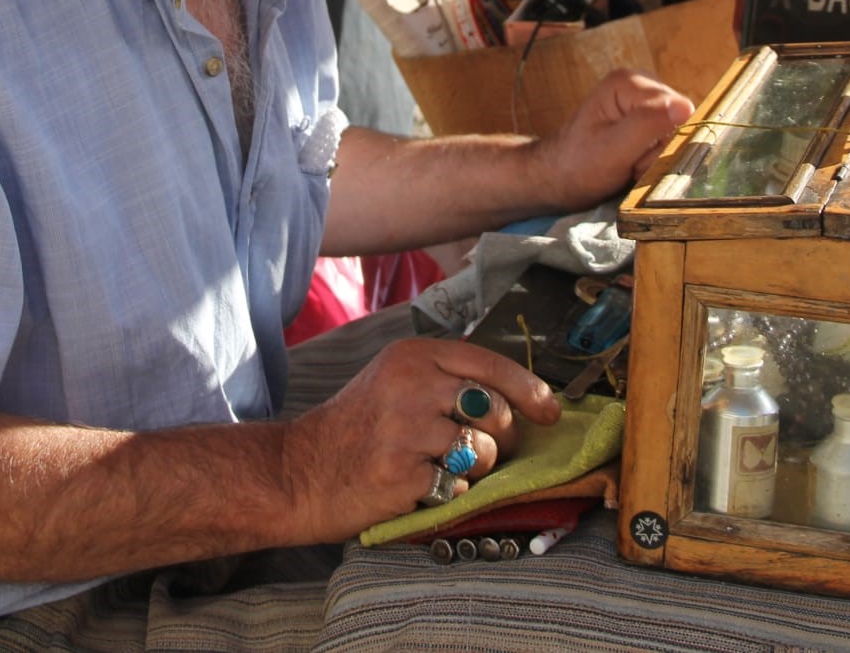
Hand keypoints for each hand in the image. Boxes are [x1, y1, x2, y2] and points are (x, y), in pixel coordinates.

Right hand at [280, 339, 559, 540]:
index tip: (550, 411)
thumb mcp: (395, 381)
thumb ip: (446, 381)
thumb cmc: (355, 429)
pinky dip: (449, 493)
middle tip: (488, 451)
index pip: (491, 364)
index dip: (530, 390)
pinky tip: (420, 487)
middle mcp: (411, 385)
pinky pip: (458, 486)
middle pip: (496, 410)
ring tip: (441, 469)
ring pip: (482, 451)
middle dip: (505, 438)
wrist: (299, 472)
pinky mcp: (404, 474)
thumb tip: (518, 399)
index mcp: (412, 356)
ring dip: (474, 469)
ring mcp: (407, 430)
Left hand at [538, 69, 691, 206]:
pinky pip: (667, 141)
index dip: (662, 141)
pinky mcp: (646, 120)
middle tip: (629, 163)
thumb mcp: (613, 149)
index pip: (676, 111)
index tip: (633, 158)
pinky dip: (653, 158)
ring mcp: (644, 103)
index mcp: (629, 82)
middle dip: (658, 150)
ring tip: (628, 164)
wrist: (557, 179)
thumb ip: (648, 125)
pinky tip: (631, 163)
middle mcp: (640, 85)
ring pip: (675, 134)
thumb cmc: (578, 166)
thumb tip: (686, 106)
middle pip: (678, 121)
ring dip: (655, 157)